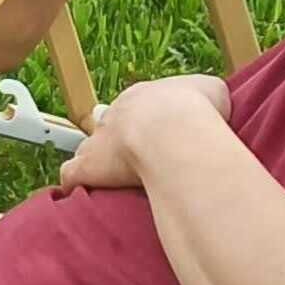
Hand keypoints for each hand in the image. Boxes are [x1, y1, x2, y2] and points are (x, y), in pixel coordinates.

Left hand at [60, 71, 232, 189]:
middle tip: (142, 160)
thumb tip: (212, 104)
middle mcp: (116, 115)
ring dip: (98, 162)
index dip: (149, 124)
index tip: (161, 138)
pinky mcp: (88, 166)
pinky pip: (72, 174)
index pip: (140, 109)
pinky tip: (80, 194)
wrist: (174, 131)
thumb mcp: (213, 91)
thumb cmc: (197, 111)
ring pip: (89, 148)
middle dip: (123, 142)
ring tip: (114, 180)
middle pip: (112, 127)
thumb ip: (208, 95)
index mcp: (143, 98)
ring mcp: (98, 139)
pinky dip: (74, 183)